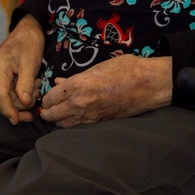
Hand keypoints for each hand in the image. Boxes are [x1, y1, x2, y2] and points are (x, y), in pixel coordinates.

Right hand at [0, 15, 44, 124]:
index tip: (18, 121)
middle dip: (19, 105)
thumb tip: (24, 103)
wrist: (26, 31)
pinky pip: (5, 92)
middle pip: (1, 99)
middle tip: (37, 97)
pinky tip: (29, 87)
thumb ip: (25, 84)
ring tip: (35, 86)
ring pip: (3, 97)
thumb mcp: (31, 63)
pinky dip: (18, 94)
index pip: (0, 95)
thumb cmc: (29, 44)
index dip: (8, 110)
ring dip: (20, 99)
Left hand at [39, 54, 172, 127]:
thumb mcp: (96, 67)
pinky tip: (72, 118)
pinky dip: (71, 124)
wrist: (149, 84)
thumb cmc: (125, 69)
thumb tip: (59, 83)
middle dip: (47, 112)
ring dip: (58, 120)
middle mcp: (81, 103)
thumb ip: (75, 77)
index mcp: (78, 85)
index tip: (47, 97)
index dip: (46, 98)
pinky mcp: (101, 123)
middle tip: (47, 108)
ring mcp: (91, 115)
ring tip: (57, 115)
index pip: (50, 98)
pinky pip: (79, 127)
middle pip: (53, 115)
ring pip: (64, 124)